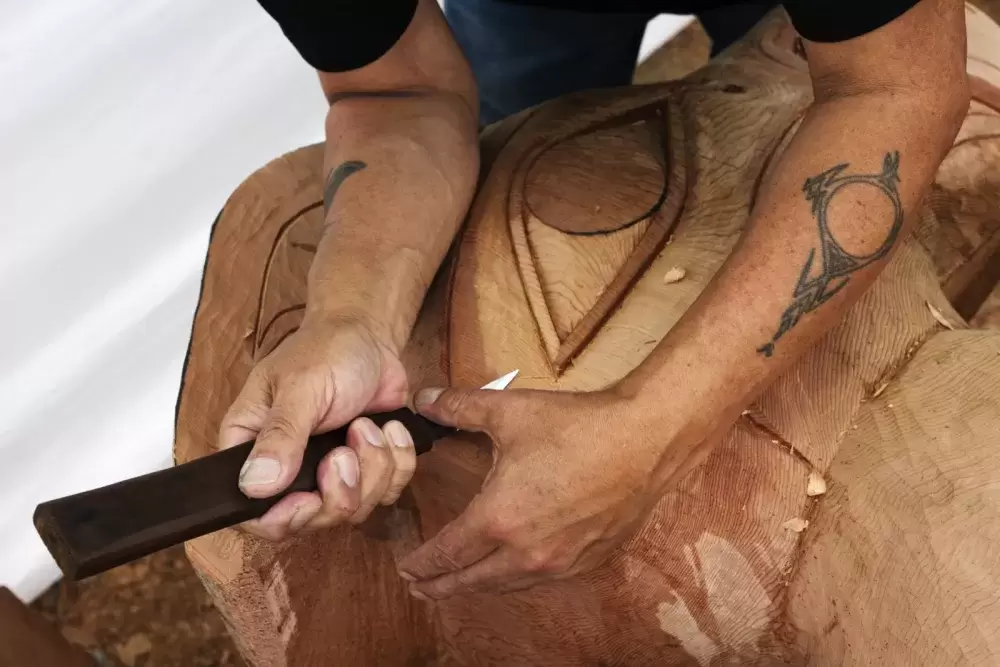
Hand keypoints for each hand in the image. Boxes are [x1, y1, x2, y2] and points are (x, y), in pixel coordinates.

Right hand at [218, 314, 415, 540]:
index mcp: (252, 448)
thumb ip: (280, 436)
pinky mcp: (367, 470)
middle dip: (341, 491)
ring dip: (373, 469)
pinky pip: (387, 493)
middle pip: (310, 521)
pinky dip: (397, 462)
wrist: (369, 336)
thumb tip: (254, 486)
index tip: (310, 498)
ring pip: (354, 510)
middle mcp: (287, 469)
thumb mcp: (301, 388)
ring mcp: (329, 474)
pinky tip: (391, 429)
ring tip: (368, 425)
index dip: (284, 519)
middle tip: (347, 449)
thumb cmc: (326, 351)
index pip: (253, 514)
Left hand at [397, 386, 703, 598]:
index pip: (447, 553)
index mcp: (498, 518)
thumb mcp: (508, 410)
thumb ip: (458, 407)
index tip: (406, 568)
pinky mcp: (588, 559)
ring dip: (478, 586)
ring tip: (461, 584)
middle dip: (440, 586)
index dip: (422, 563)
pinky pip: (542, 579)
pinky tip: (513, 571)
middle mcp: (525, 551)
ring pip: (506, 585)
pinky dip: (516, 579)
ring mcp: (560, 561)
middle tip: (420, 589)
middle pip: (471, 581)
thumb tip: (421, 399)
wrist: (646, 440)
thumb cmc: (578, 426)